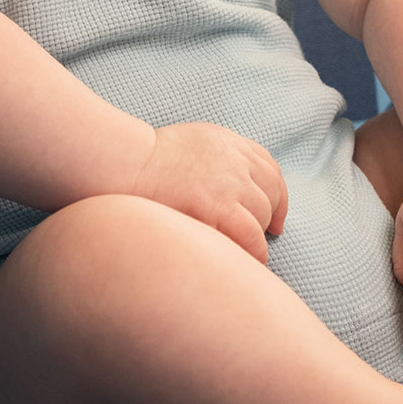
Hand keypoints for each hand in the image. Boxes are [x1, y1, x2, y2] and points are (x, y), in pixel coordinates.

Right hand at [128, 122, 288, 263]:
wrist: (127, 163)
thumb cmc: (148, 161)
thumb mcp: (192, 142)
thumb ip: (218, 157)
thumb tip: (232, 185)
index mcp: (229, 142)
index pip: (269, 167)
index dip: (275, 194)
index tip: (273, 216)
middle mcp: (236, 160)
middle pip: (272, 192)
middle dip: (268, 215)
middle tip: (259, 236)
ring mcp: (230, 183)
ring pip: (264, 215)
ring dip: (258, 235)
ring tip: (244, 250)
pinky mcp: (220, 208)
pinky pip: (252, 236)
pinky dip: (255, 251)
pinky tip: (246, 260)